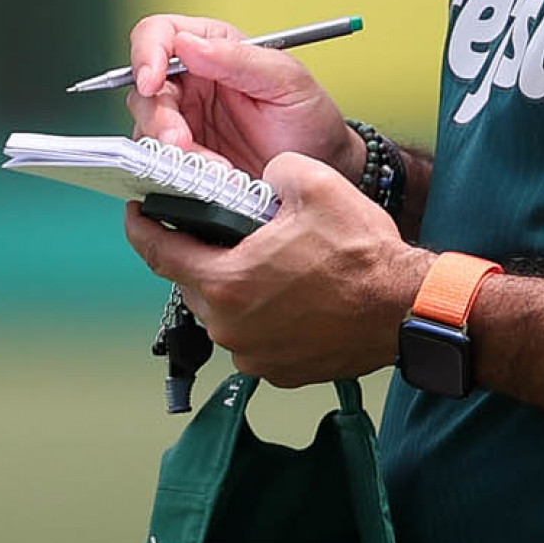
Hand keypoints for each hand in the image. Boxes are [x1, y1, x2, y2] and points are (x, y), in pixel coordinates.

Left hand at [123, 152, 429, 386]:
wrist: (406, 309)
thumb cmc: (362, 255)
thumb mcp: (314, 184)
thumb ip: (273, 170)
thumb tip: (265, 176)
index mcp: (226, 281)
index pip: (160, 253)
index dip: (142, 229)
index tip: (137, 214)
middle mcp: (230, 326)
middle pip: (194, 283)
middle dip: (202, 255)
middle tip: (222, 231)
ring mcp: (254, 355)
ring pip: (227, 312)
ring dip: (237, 287)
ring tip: (269, 263)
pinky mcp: (280, 372)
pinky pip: (256, 337)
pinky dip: (264, 316)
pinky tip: (293, 295)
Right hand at [124, 15, 362, 183]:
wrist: (321, 168)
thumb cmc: (309, 117)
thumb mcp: (287, 81)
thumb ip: (239, 59)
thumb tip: (187, 44)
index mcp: (213, 47)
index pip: (159, 33)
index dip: (146, 53)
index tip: (152, 81)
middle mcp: (191, 80)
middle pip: (143, 88)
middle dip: (158, 116)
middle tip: (181, 142)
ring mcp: (185, 119)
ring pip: (147, 128)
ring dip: (168, 150)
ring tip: (211, 167)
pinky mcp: (184, 156)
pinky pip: (161, 162)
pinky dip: (178, 172)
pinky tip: (208, 179)